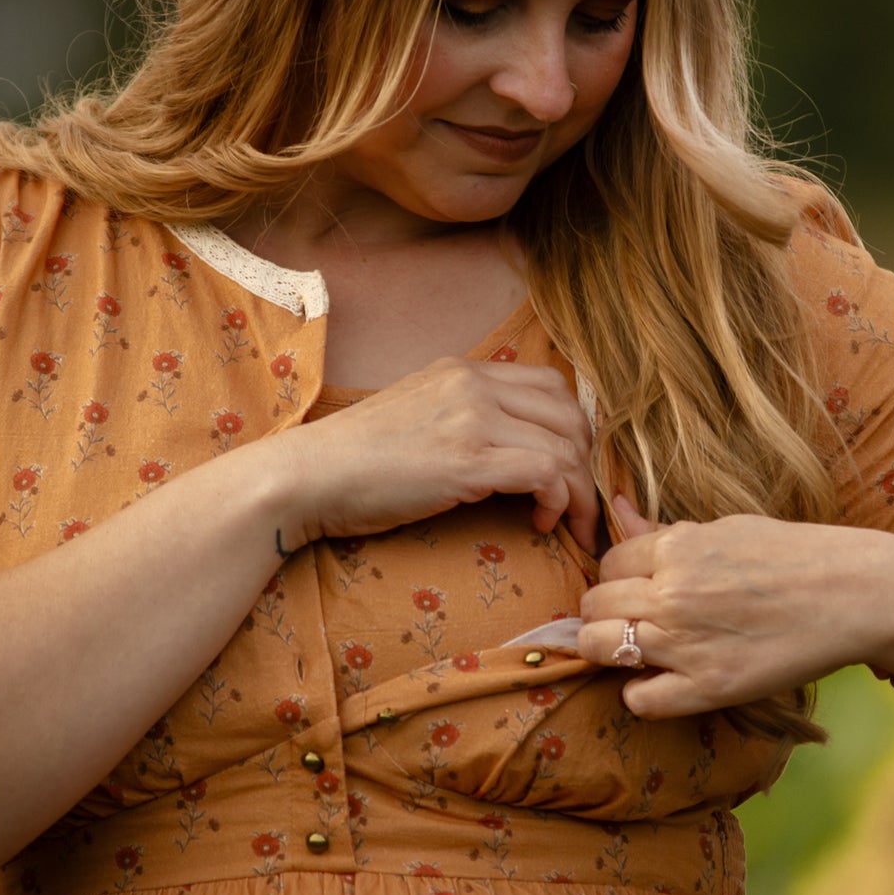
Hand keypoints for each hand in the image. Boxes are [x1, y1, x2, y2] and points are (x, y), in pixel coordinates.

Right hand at [284, 357, 599, 550]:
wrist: (308, 476)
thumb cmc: (354, 462)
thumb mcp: (416, 415)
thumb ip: (461, 416)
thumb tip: (507, 445)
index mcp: (462, 370)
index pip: (551, 385)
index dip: (572, 429)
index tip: (567, 470)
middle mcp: (473, 384)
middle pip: (569, 414)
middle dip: (585, 463)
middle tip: (576, 502)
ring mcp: (472, 417)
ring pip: (566, 446)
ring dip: (578, 492)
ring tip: (563, 522)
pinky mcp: (468, 459)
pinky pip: (547, 472)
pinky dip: (558, 502)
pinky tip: (539, 524)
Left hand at [577, 496, 882, 718]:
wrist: (856, 595)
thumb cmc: (796, 556)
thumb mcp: (729, 528)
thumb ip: (668, 531)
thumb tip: (617, 510)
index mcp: (678, 547)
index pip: (609, 563)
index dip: (618, 577)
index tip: (635, 588)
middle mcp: (672, 593)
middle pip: (595, 606)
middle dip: (605, 613)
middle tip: (632, 621)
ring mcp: (686, 642)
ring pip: (601, 649)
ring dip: (609, 651)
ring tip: (637, 651)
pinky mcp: (709, 687)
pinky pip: (640, 700)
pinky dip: (642, 694)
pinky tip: (664, 682)